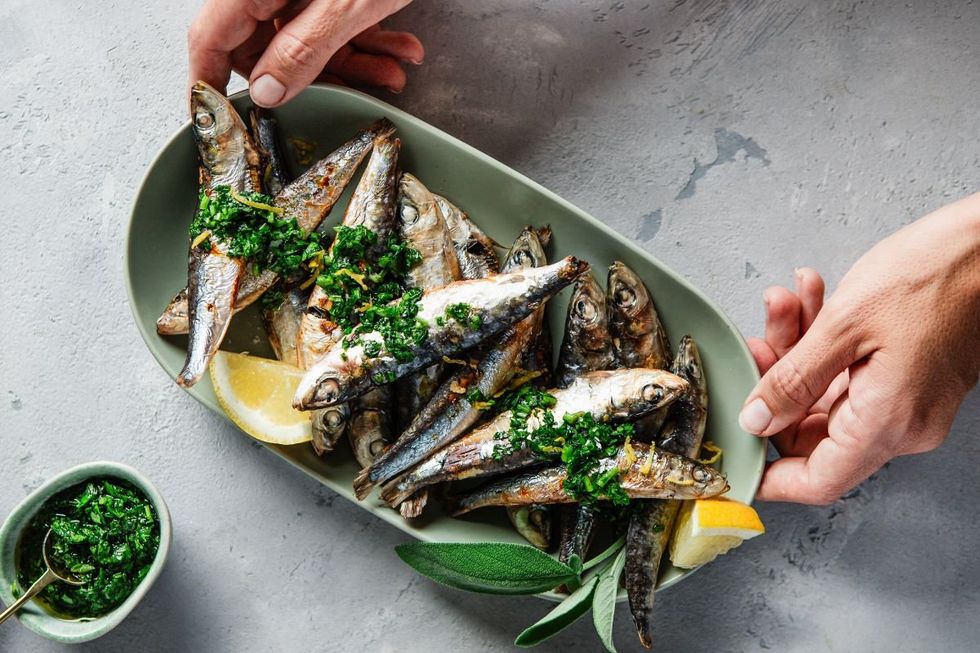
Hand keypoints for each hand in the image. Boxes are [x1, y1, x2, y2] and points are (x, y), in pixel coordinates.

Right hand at [188, 0, 423, 106]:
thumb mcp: (345, 5)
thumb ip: (303, 49)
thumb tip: (267, 91)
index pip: (212, 38)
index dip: (210, 83)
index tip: (219, 121)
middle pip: (264, 48)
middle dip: (311, 79)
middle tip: (341, 95)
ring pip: (308, 42)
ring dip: (354, 64)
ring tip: (391, 74)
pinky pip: (335, 24)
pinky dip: (368, 42)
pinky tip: (400, 51)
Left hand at [741, 194, 979, 504]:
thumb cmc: (935, 273)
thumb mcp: (844, 326)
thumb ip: (793, 380)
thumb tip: (756, 422)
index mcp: (888, 424)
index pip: (817, 480)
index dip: (768, 473)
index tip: (732, 454)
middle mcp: (901, 424)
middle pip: (812, 429)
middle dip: (775, 384)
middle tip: (755, 341)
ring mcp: (906, 401)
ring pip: (827, 392)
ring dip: (797, 349)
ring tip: (784, 300)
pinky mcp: (908, 375)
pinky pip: (851, 372)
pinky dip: (825, 340)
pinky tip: (811, 297)